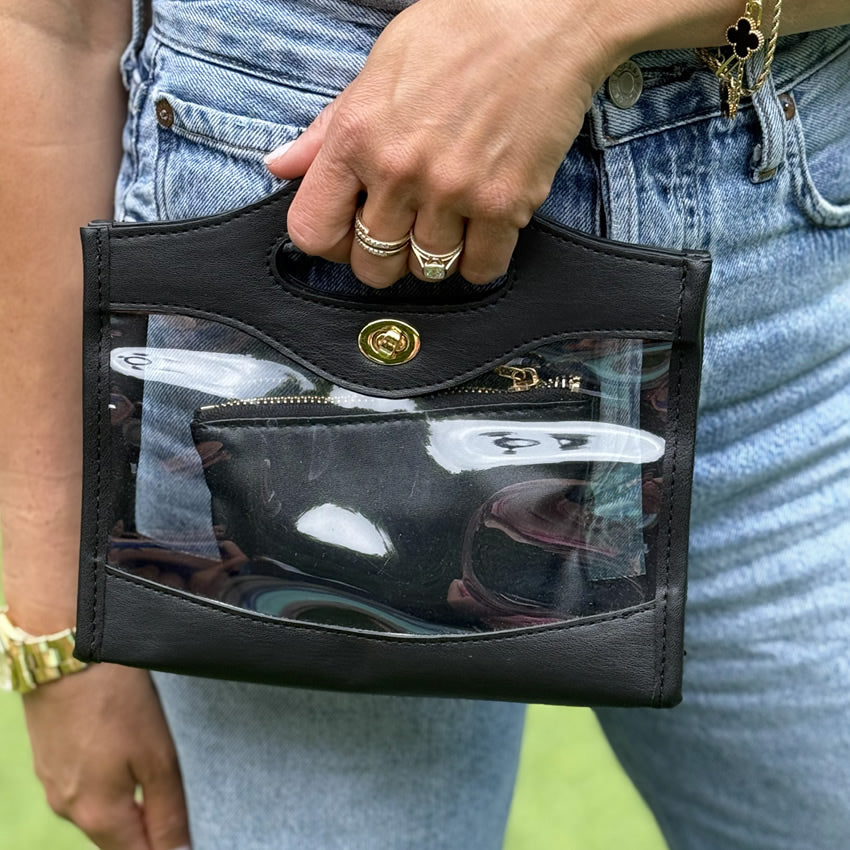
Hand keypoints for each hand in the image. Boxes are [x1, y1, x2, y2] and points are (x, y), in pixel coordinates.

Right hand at [23, 663, 189, 849]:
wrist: (64, 654)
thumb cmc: (115, 700)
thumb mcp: (157, 757)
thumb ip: (168, 812)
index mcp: (97, 815)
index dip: (166, 848)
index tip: (181, 834)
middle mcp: (68, 809)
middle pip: (117, 838)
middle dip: (146, 826)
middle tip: (170, 793)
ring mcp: (52, 784)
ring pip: (99, 809)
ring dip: (126, 800)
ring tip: (146, 760)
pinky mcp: (47, 760)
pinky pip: (82, 784)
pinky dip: (105, 777)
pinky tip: (118, 747)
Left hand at [265, 0, 622, 287]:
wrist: (545, 15)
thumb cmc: (459, 31)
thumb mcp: (377, 69)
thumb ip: (325, 131)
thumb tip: (280, 167)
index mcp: (356, 136)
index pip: (313, 231)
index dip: (330, 243)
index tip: (349, 235)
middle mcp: (399, 170)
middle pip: (372, 265)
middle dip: (385, 257)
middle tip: (404, 232)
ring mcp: (453, 191)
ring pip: (427, 270)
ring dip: (435, 254)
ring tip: (448, 221)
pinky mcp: (505, 204)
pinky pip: (480, 270)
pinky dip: (479, 261)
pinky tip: (482, 232)